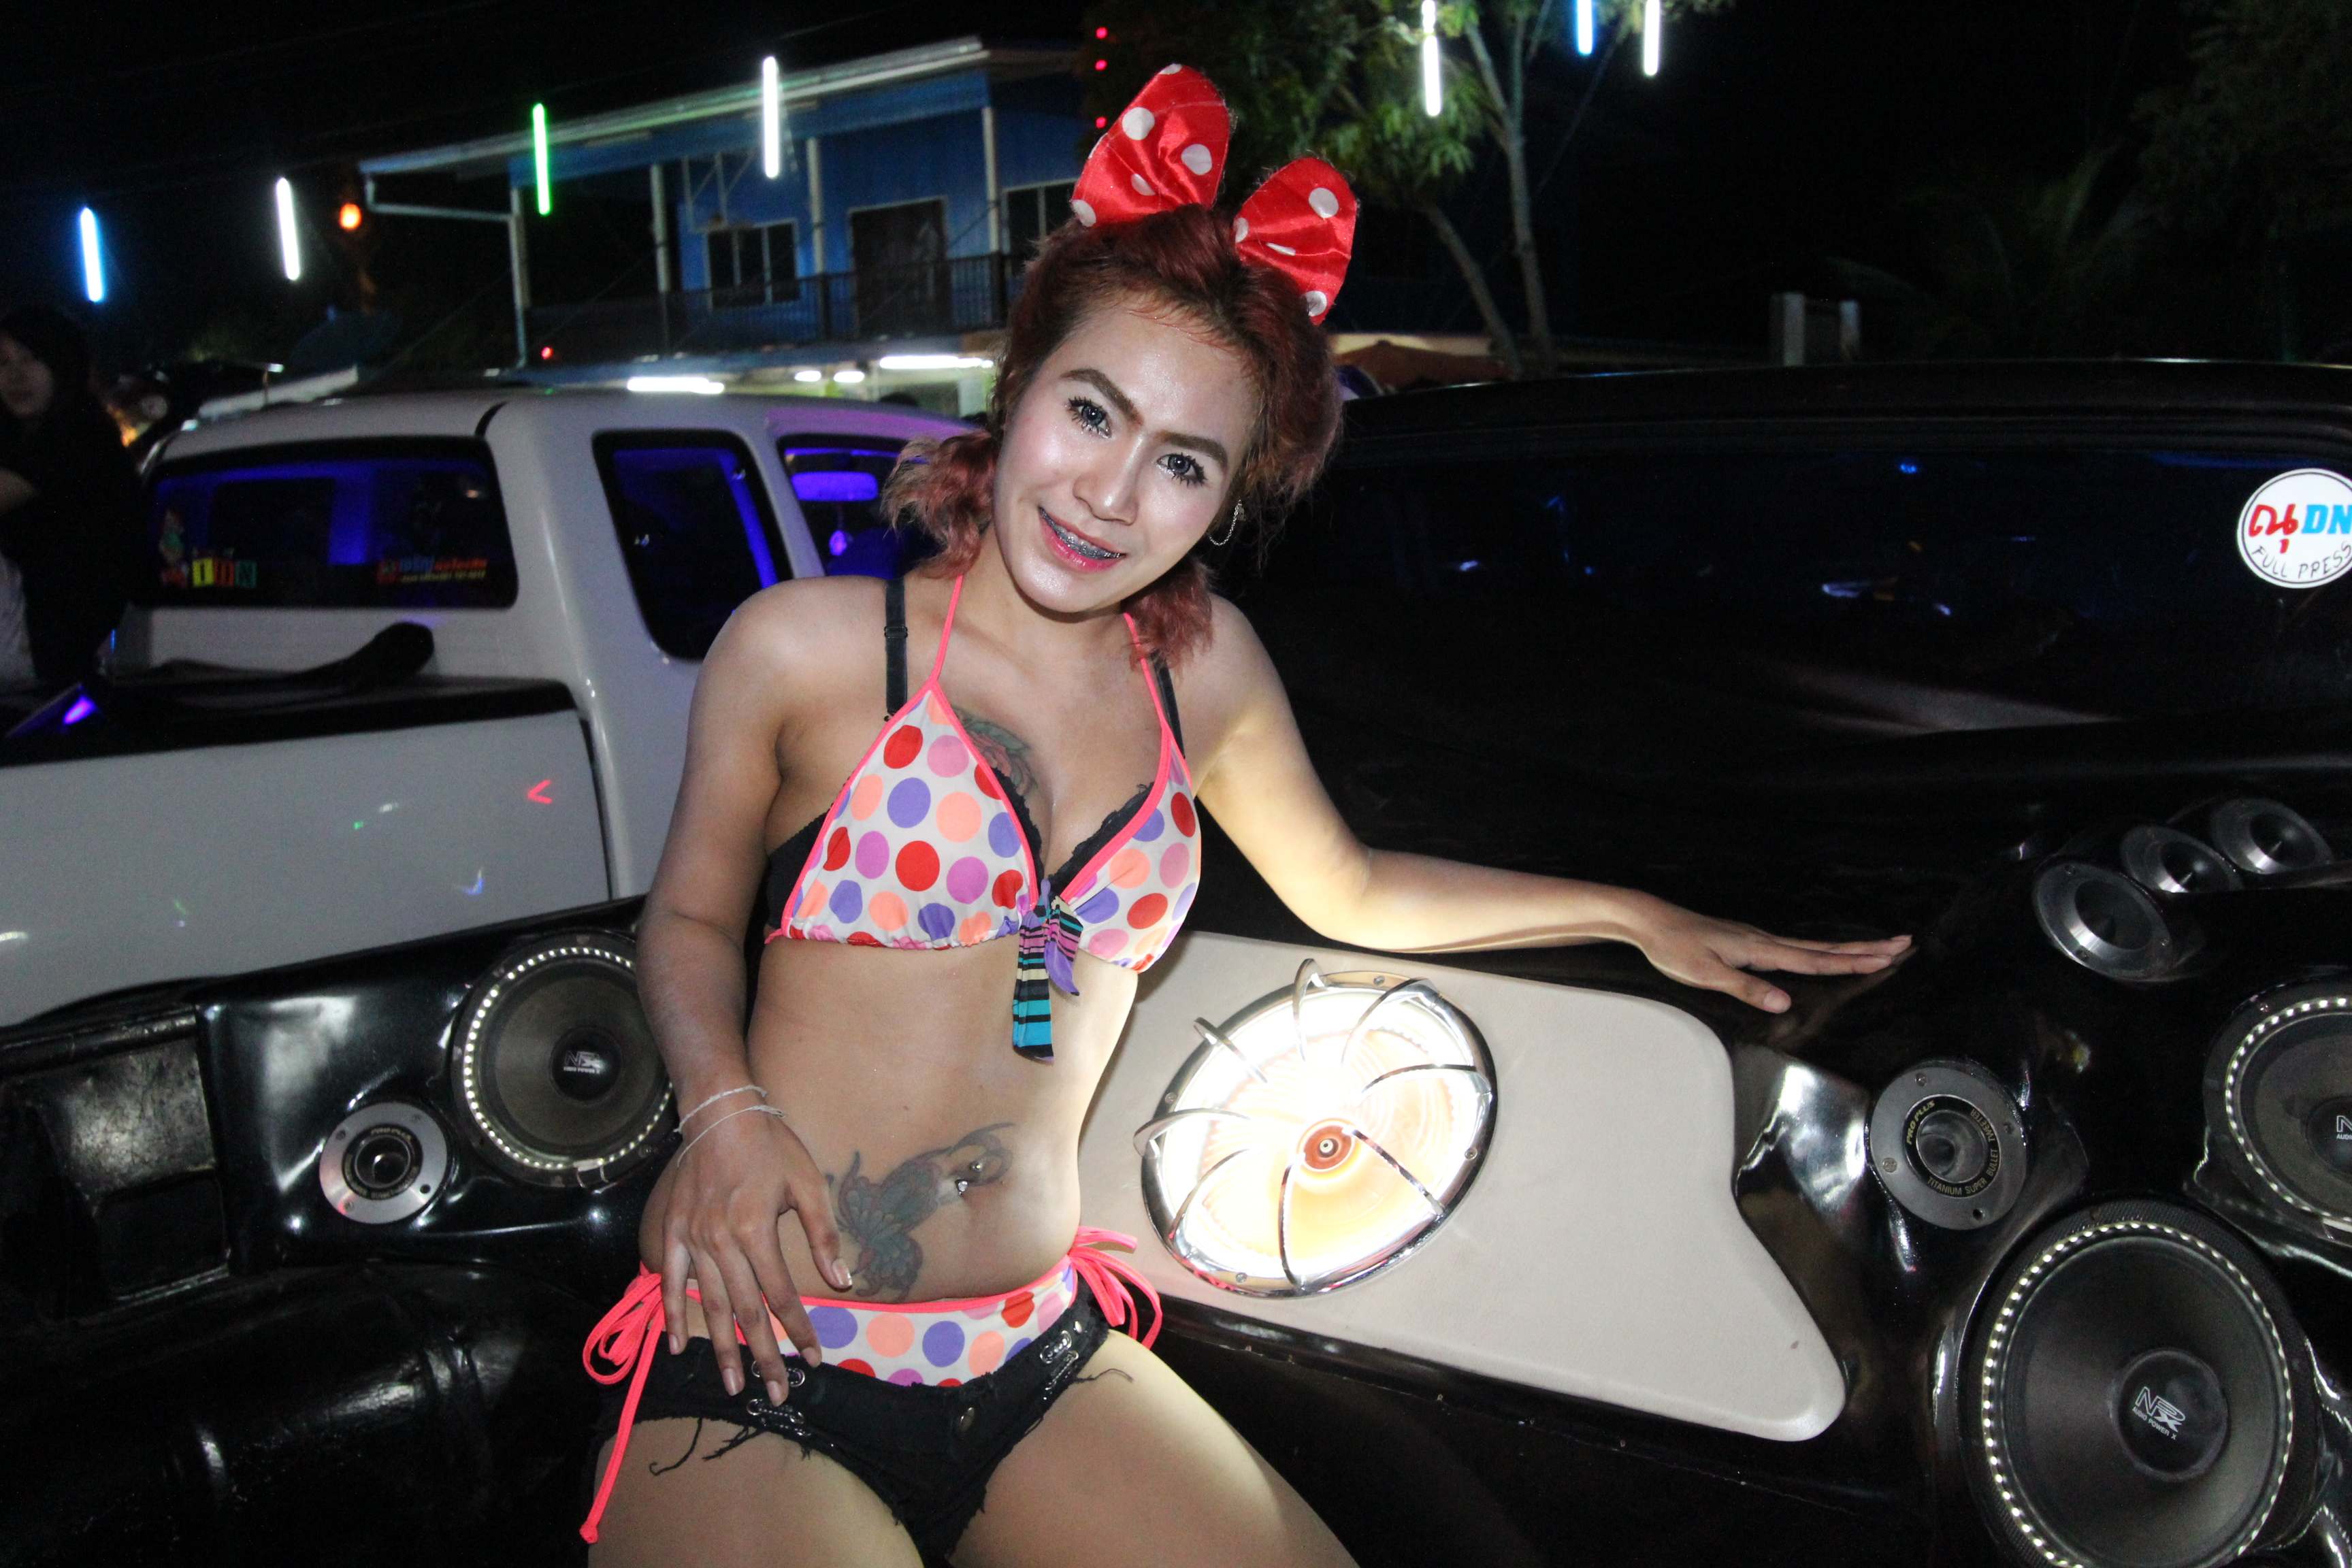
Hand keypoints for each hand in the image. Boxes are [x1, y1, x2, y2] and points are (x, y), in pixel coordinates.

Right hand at [639, 1105, 851, 1405]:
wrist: (720, 1114)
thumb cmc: (771, 1146)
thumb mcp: (809, 1183)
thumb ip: (823, 1235)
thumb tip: (842, 1281)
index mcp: (755, 1231)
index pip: (782, 1294)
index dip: (799, 1329)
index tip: (813, 1358)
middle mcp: (721, 1242)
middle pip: (745, 1311)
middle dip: (763, 1355)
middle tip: (774, 1392)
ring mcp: (692, 1239)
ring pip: (709, 1305)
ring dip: (721, 1349)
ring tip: (733, 1384)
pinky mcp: (672, 1232)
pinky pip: (670, 1280)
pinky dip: (672, 1314)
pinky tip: (676, 1345)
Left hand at [1625, 896, 1910, 1012]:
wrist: (1651, 921)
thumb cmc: (1675, 947)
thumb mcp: (1707, 972)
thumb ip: (1746, 988)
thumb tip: (1784, 1002)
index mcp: (1761, 949)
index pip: (1816, 960)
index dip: (1853, 963)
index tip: (1888, 958)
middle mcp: (1766, 942)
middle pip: (1825, 949)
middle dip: (1865, 950)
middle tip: (1904, 944)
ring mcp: (1759, 940)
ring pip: (1813, 947)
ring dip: (1847, 950)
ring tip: (1877, 948)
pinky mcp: (1749, 943)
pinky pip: (1795, 949)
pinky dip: (1819, 952)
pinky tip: (1823, 957)